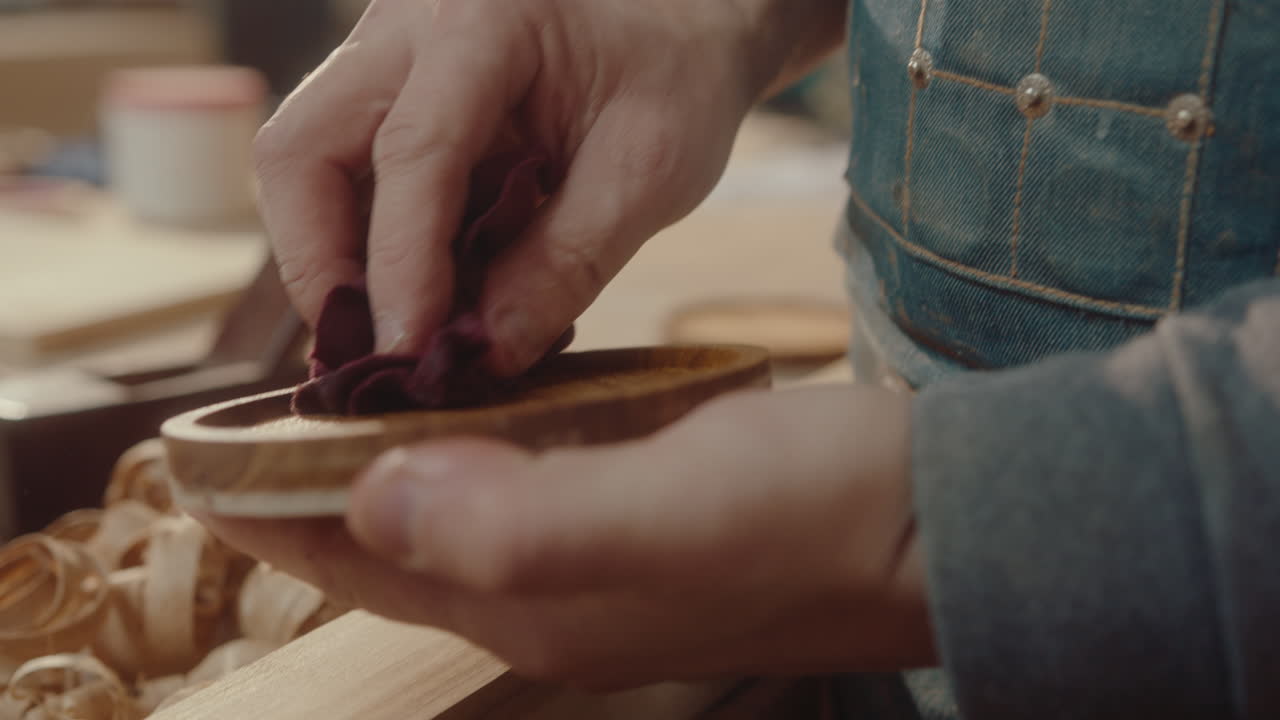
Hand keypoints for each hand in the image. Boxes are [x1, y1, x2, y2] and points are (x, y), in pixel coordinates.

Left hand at [199, 385, 935, 688]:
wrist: (933, 519)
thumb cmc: (813, 517)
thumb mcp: (665, 511)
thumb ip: (518, 518)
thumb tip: (382, 492)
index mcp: (537, 607)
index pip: (364, 567)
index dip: (276, 516)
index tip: (204, 463)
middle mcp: (553, 600)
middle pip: (398, 548)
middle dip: (320, 491)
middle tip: (264, 421)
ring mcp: (597, 563)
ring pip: (456, 516)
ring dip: (392, 466)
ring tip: (344, 404)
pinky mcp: (638, 519)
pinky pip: (519, 487)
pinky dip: (474, 446)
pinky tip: (474, 399)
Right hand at [253, 0, 838, 374]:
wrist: (683, 15)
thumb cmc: (677, 73)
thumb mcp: (650, 168)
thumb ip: (567, 261)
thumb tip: (484, 354)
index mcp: (485, 17)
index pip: (414, 150)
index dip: (402, 266)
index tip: (411, 354)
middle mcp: (409, 25)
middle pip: (302, 149)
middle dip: (321, 265)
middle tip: (373, 353)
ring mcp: (386, 54)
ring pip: (302, 160)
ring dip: (331, 261)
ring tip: (391, 337)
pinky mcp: (388, 91)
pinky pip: (342, 171)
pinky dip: (365, 244)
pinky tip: (415, 299)